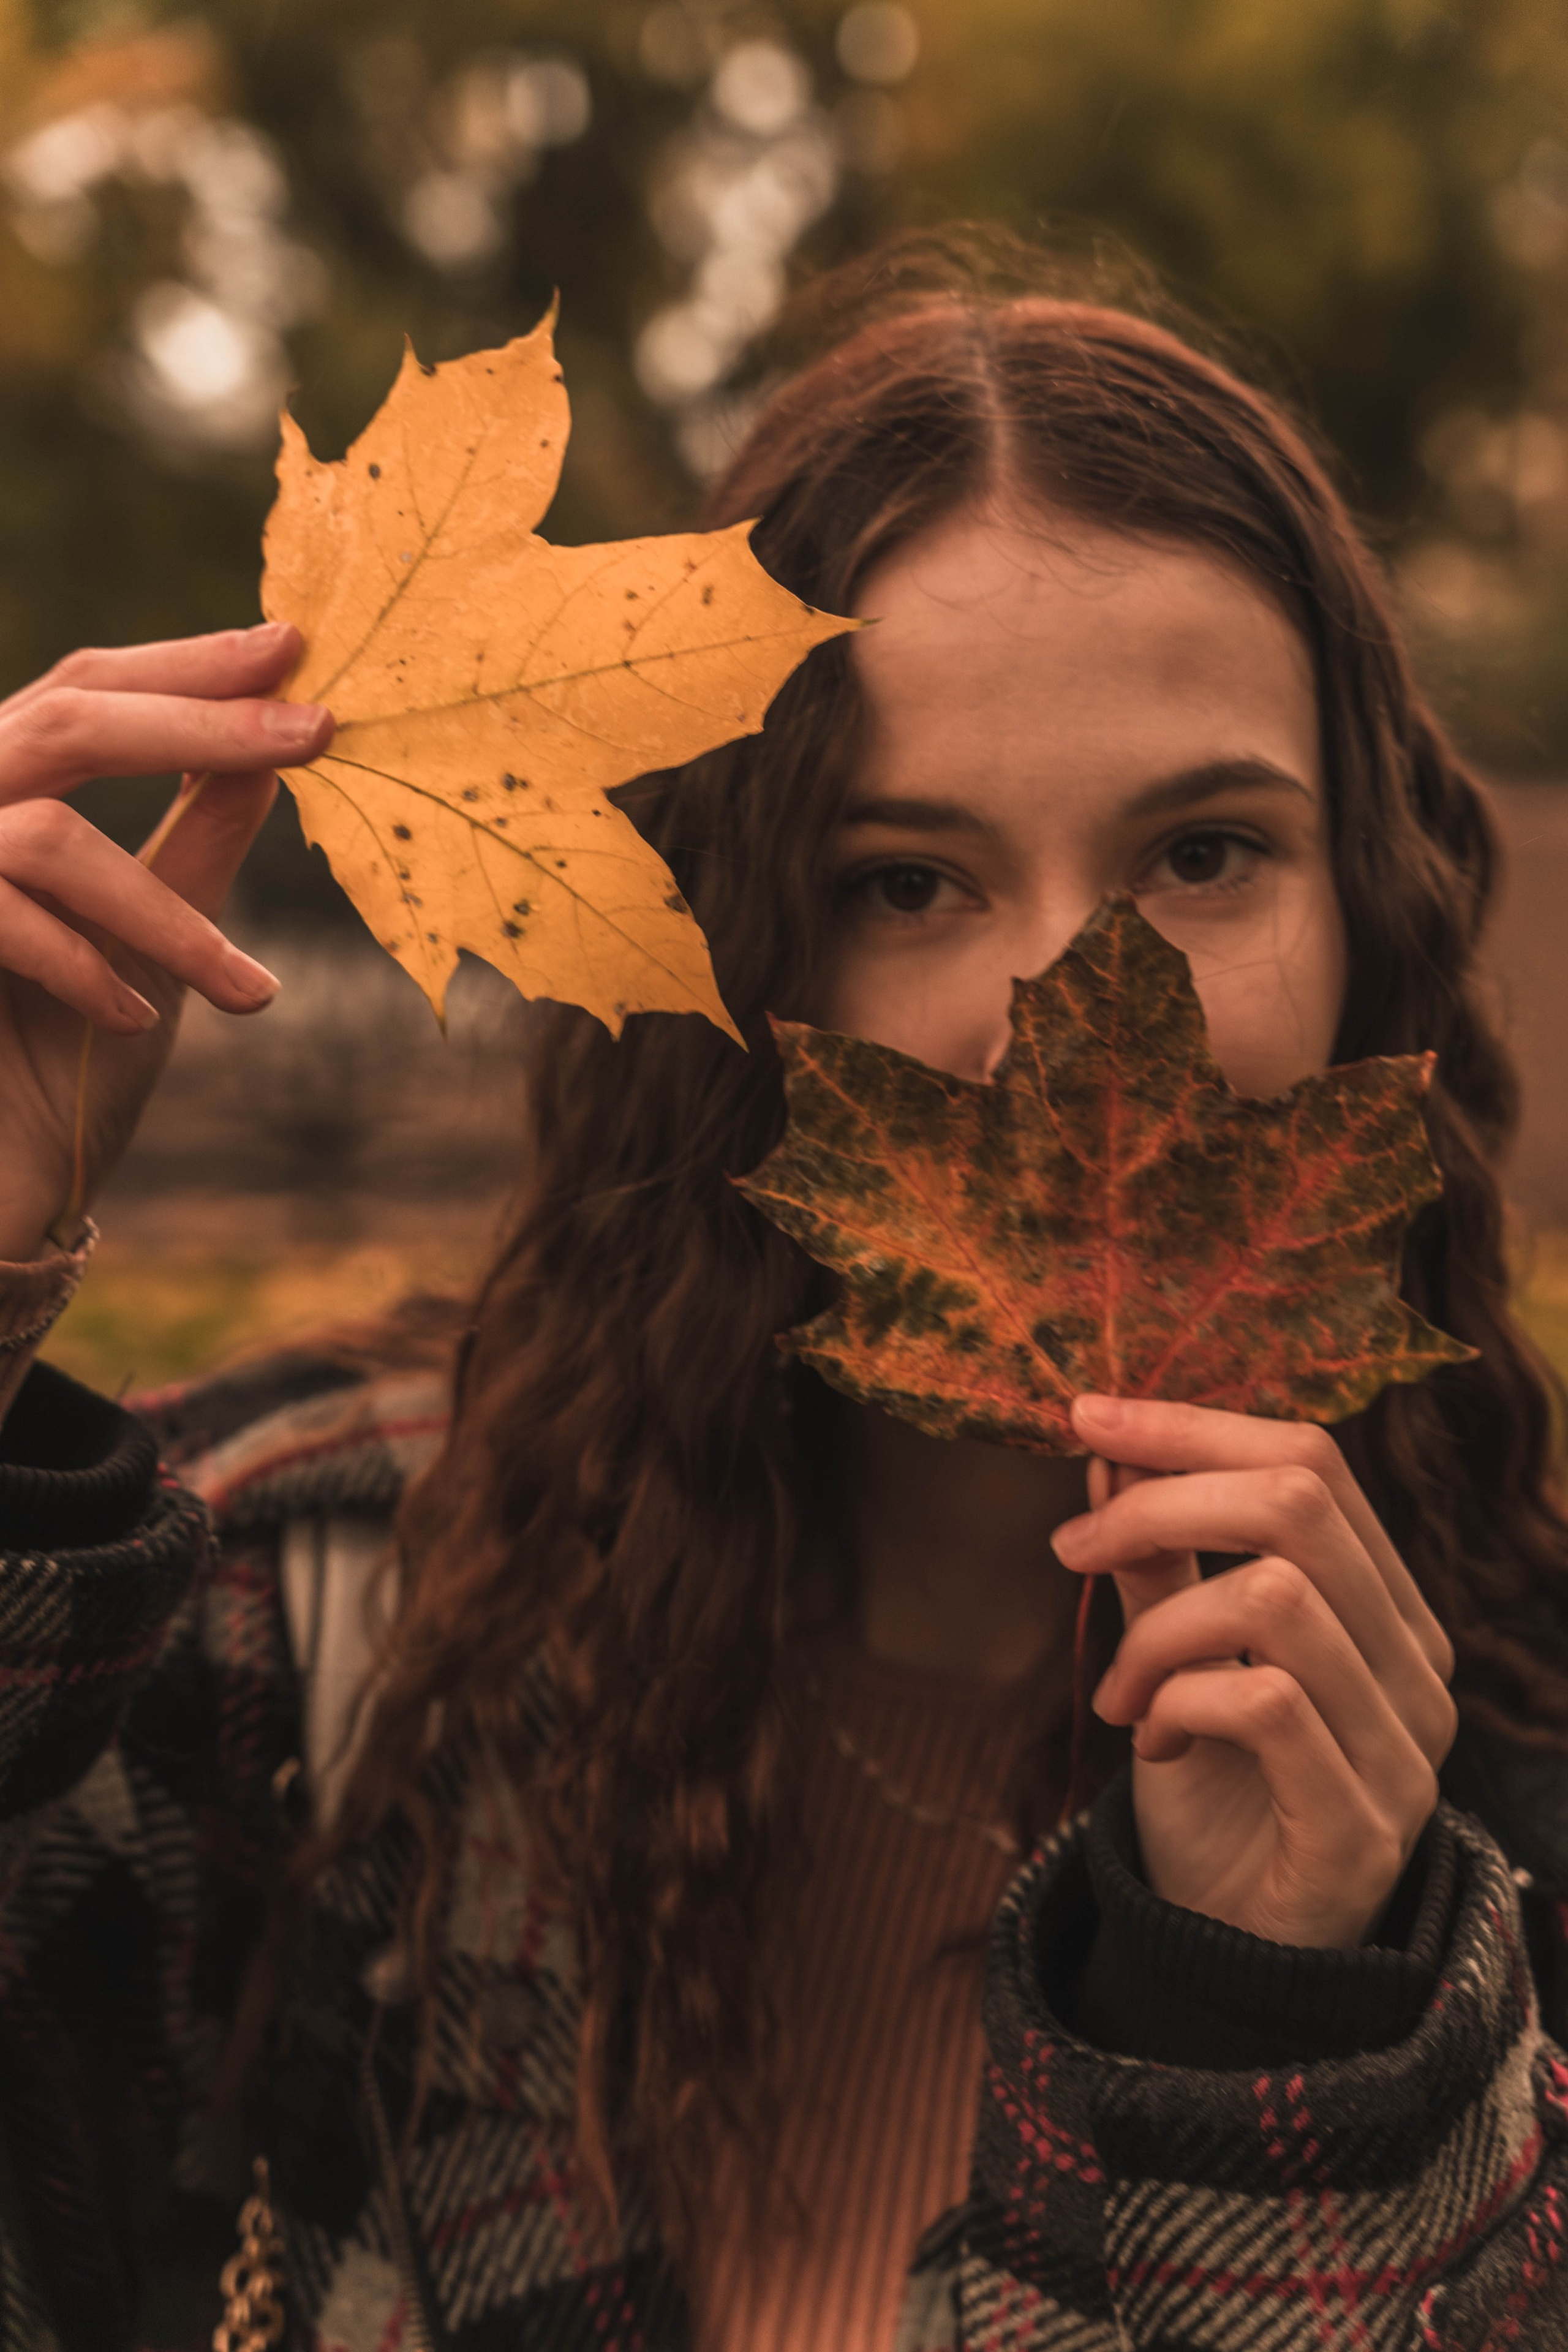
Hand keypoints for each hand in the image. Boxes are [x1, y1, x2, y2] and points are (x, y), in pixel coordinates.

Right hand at [0, 626, 332, 1256]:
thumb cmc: (60, 1059)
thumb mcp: (148, 940)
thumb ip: (194, 839)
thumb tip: (273, 751)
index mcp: (5, 787)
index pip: (87, 687)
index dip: (185, 664)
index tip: (291, 645)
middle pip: (66, 717)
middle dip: (196, 721)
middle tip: (313, 731)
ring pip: (51, 837)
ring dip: (164, 914)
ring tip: (247, 992)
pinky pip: (4, 917)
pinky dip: (82, 968)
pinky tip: (136, 1019)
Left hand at [1049, 1394, 1456, 1948]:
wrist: (1232, 1956)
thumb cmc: (1214, 1794)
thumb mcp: (1176, 1658)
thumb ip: (1160, 1562)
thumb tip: (1110, 1451)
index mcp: (1385, 1606)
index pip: (1313, 1462)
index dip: (1196, 1425)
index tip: (1087, 1416)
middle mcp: (1416, 1665)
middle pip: (1298, 1505)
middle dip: (1161, 1503)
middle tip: (1072, 1550)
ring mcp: (1403, 1747)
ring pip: (1278, 1597)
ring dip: (1160, 1628)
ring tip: (1119, 1689)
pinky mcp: (1363, 1824)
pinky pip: (1266, 1704)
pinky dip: (1180, 1699)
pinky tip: (1149, 1738)